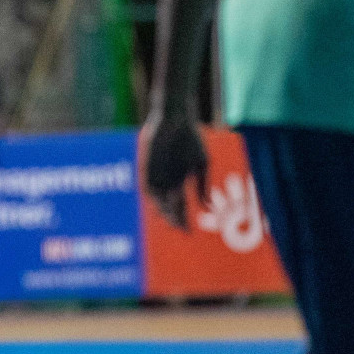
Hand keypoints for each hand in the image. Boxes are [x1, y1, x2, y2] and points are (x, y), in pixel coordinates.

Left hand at [141, 111, 207, 229]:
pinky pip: (147, 186)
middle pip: (168, 206)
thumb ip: (202, 185)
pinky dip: (153, 198)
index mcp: (180, 181)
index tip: (189, 234)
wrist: (176, 119)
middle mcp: (166, 181)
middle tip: (180, 230)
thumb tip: (207, 207)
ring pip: (157, 200)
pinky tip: (159, 207)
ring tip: (171, 222)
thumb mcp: (201, 164)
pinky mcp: (146, 167)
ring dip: (163, 212)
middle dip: (174, 219)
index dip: (184, 220)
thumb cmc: (191, 138)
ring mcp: (156, 175)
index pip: (180, 206)